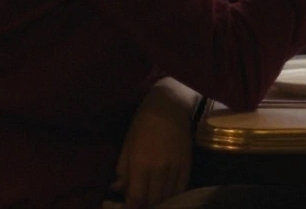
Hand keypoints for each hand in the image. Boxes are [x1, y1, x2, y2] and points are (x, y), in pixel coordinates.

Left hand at [111, 79, 199, 208]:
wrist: (169, 107)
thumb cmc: (142, 125)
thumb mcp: (126, 146)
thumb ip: (122, 170)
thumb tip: (117, 189)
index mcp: (141, 165)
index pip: (136, 199)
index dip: (132, 208)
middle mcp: (159, 170)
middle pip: (153, 201)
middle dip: (145, 206)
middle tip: (140, 203)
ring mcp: (175, 168)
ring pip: (168, 197)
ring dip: (159, 202)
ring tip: (153, 200)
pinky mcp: (187, 165)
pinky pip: (181, 188)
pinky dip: (173, 195)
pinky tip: (167, 194)